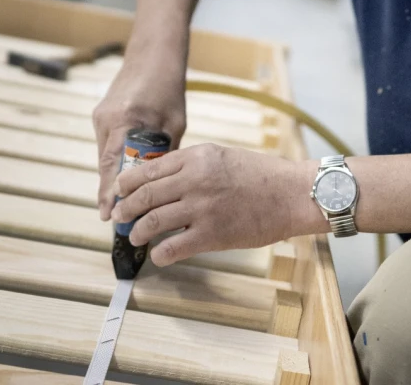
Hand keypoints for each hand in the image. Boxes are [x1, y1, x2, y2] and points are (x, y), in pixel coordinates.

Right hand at [93, 65, 186, 220]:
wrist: (153, 55)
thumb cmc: (168, 88)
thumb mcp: (174, 123)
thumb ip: (164, 152)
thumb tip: (162, 186)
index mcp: (125, 120)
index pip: (112, 166)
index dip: (109, 194)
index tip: (108, 217)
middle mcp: (107, 119)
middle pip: (104, 165)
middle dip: (110, 192)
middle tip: (116, 218)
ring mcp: (101, 116)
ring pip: (104, 155)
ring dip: (113, 176)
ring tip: (121, 204)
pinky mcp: (101, 114)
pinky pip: (106, 143)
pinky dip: (114, 159)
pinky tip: (124, 174)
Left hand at [112, 144, 318, 266]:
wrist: (291, 194)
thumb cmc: (260, 174)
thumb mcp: (221, 156)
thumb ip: (191, 165)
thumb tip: (160, 179)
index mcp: (196, 158)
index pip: (147, 170)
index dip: (127, 184)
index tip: (119, 192)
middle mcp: (194, 180)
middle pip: (144, 196)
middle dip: (125, 209)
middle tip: (119, 217)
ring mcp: (202, 208)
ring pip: (152, 222)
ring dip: (138, 232)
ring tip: (136, 237)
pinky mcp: (212, 235)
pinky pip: (172, 248)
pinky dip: (160, 254)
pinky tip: (159, 255)